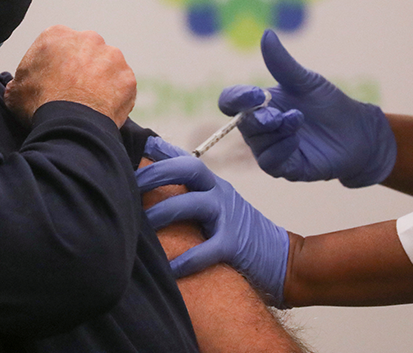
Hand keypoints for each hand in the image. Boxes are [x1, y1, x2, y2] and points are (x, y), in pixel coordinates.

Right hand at [4, 25, 135, 127]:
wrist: (69, 125)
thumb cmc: (39, 106)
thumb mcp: (15, 91)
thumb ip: (21, 80)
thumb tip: (21, 85)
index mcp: (57, 35)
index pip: (57, 46)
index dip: (54, 65)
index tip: (52, 82)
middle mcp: (88, 38)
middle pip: (85, 51)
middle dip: (81, 68)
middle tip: (73, 92)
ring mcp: (112, 56)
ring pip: (106, 66)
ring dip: (100, 80)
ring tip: (89, 104)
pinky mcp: (127, 77)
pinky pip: (121, 86)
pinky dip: (114, 96)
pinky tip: (102, 110)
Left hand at [137, 137, 288, 305]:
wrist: (283, 259)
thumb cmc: (238, 232)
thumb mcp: (216, 204)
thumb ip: (189, 194)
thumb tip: (151, 187)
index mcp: (212, 183)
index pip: (184, 158)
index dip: (160, 149)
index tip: (136, 144)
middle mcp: (219, 192)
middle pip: (189, 169)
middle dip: (157, 173)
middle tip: (130, 184)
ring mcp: (229, 216)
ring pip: (193, 204)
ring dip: (164, 212)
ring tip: (140, 226)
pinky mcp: (236, 245)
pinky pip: (208, 249)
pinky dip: (187, 260)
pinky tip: (169, 269)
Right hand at [219, 29, 396, 186]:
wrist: (358, 133)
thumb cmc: (329, 104)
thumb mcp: (306, 81)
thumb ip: (282, 62)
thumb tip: (267, 33)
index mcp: (259, 103)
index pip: (230, 101)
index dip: (236, 99)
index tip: (256, 94)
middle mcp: (260, 127)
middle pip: (241, 123)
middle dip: (258, 118)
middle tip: (279, 114)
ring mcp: (271, 148)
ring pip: (256, 143)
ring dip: (275, 132)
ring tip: (297, 122)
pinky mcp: (285, 168)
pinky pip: (270, 163)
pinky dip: (281, 150)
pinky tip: (296, 140)